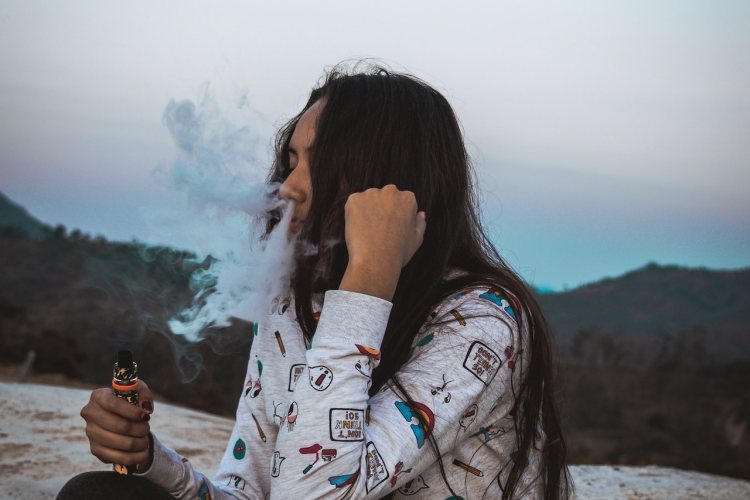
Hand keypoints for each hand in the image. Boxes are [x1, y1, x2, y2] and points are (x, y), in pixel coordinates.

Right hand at [80, 380, 154, 471]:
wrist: (119, 417)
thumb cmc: (129, 401)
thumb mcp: (137, 390)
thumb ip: (143, 394)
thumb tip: (146, 408)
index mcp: (98, 396)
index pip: (113, 404)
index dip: (132, 411)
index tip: (145, 416)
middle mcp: (90, 414)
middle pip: (121, 426)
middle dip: (140, 429)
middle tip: (147, 428)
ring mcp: (91, 433)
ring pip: (122, 443)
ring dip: (140, 443)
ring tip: (145, 439)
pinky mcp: (95, 450)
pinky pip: (118, 458)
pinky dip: (135, 457)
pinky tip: (143, 452)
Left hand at [339, 185, 425, 300]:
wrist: (375, 260)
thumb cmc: (397, 253)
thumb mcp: (416, 239)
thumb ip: (420, 224)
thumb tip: (420, 214)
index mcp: (408, 198)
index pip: (401, 201)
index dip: (395, 216)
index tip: (391, 229)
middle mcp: (390, 191)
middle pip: (385, 197)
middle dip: (382, 208)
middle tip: (378, 230)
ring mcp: (371, 194)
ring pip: (368, 200)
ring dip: (367, 210)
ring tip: (368, 232)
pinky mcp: (354, 199)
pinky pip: (353, 204)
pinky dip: (353, 214)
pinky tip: (358, 229)